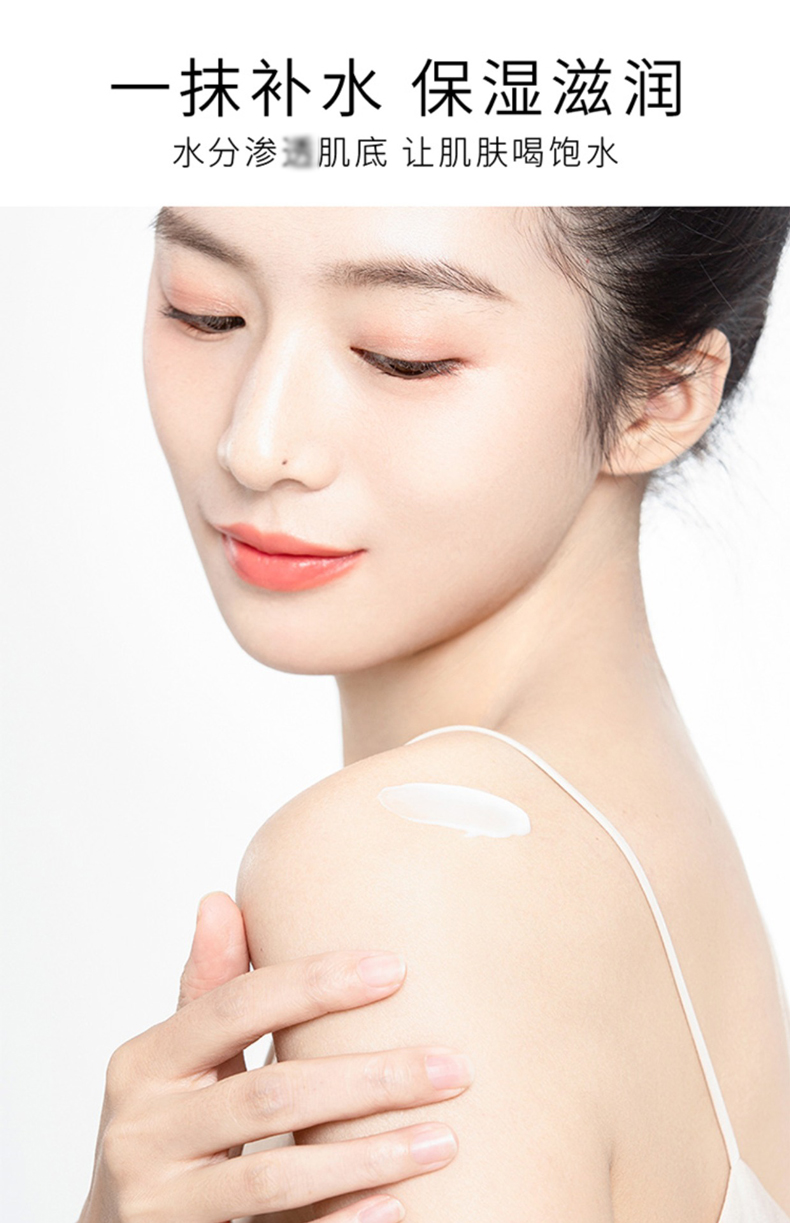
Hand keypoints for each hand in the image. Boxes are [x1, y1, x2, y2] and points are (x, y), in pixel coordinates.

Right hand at [78, 893, 471, 1222]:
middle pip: (271, 1093)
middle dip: (369, 1078)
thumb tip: (219, 901)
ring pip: (277, 1174)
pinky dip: (341, 1221)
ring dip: (369, 1155)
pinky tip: (397, 1203)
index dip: (314, 985)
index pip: (236, 1007)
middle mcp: (140, 1129)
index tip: (396, 969)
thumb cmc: (168, 1124)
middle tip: (451, 1067)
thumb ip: (207, 988)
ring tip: (442, 1139)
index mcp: (144, 1061)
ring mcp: (159, 1199)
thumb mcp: (176, 1057)